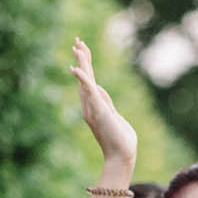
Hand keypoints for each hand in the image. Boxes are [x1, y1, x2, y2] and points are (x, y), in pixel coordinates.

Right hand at [70, 38, 135, 162]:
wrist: (121, 156)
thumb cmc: (121, 141)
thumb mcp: (114, 116)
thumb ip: (106, 102)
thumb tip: (99, 88)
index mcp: (93, 107)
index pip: (88, 82)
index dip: (85, 66)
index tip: (82, 50)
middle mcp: (89, 106)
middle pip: (84, 77)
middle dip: (82, 58)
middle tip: (77, 41)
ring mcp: (92, 108)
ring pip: (85, 80)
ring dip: (82, 63)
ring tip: (78, 47)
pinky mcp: (99, 110)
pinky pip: (89, 91)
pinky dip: (83, 79)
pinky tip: (76, 68)